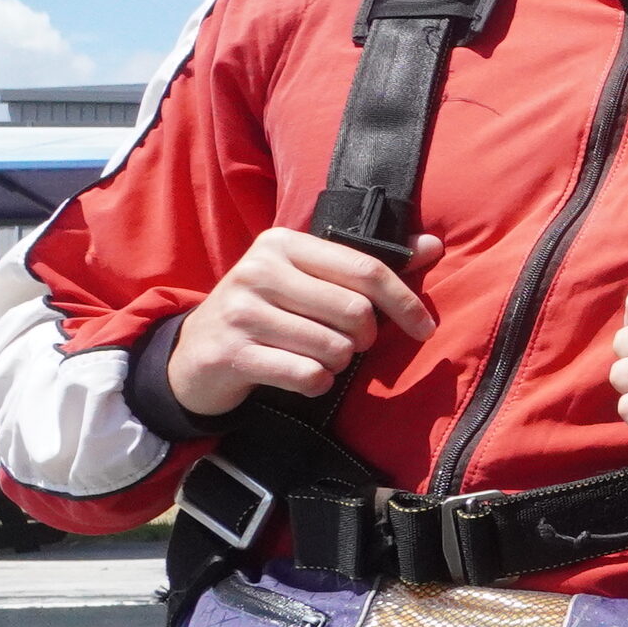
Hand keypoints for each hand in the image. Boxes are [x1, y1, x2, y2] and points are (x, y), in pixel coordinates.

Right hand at [165, 228, 440, 419]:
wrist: (195, 355)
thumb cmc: (268, 313)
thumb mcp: (309, 279)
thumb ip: (368, 264)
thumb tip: (433, 245)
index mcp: (283, 243)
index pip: (365, 268)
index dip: (405, 301)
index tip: (424, 328)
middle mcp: (259, 270)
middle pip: (354, 310)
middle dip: (365, 338)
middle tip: (351, 345)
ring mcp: (241, 312)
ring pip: (333, 347)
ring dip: (339, 364)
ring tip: (319, 359)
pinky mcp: (231, 354)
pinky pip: (306, 375)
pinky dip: (317, 383)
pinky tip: (305, 377)